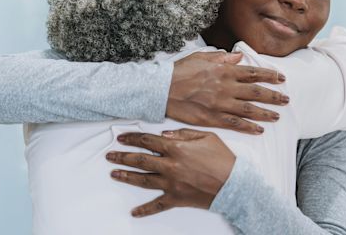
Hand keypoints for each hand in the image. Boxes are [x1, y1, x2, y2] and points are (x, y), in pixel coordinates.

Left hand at [105, 129, 234, 216]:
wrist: (235, 183)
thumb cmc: (224, 158)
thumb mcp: (206, 136)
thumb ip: (183, 133)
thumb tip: (164, 133)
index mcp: (176, 147)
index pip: (148, 141)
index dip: (132, 138)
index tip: (122, 138)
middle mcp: (170, 165)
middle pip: (140, 160)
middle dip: (122, 156)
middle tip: (110, 155)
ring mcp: (171, 184)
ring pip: (142, 180)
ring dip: (126, 176)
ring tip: (114, 173)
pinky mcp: (176, 198)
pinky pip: (157, 205)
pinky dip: (145, 210)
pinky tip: (134, 212)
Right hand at [168, 51, 288, 133]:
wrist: (161, 89)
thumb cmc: (179, 72)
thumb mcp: (200, 57)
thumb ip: (221, 58)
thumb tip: (238, 56)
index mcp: (224, 71)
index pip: (253, 73)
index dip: (269, 76)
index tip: (281, 78)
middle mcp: (226, 87)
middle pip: (256, 92)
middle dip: (273, 96)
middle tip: (286, 99)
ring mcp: (220, 104)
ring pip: (249, 109)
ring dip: (265, 113)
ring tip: (277, 116)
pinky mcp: (212, 118)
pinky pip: (235, 124)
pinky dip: (249, 127)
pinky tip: (259, 130)